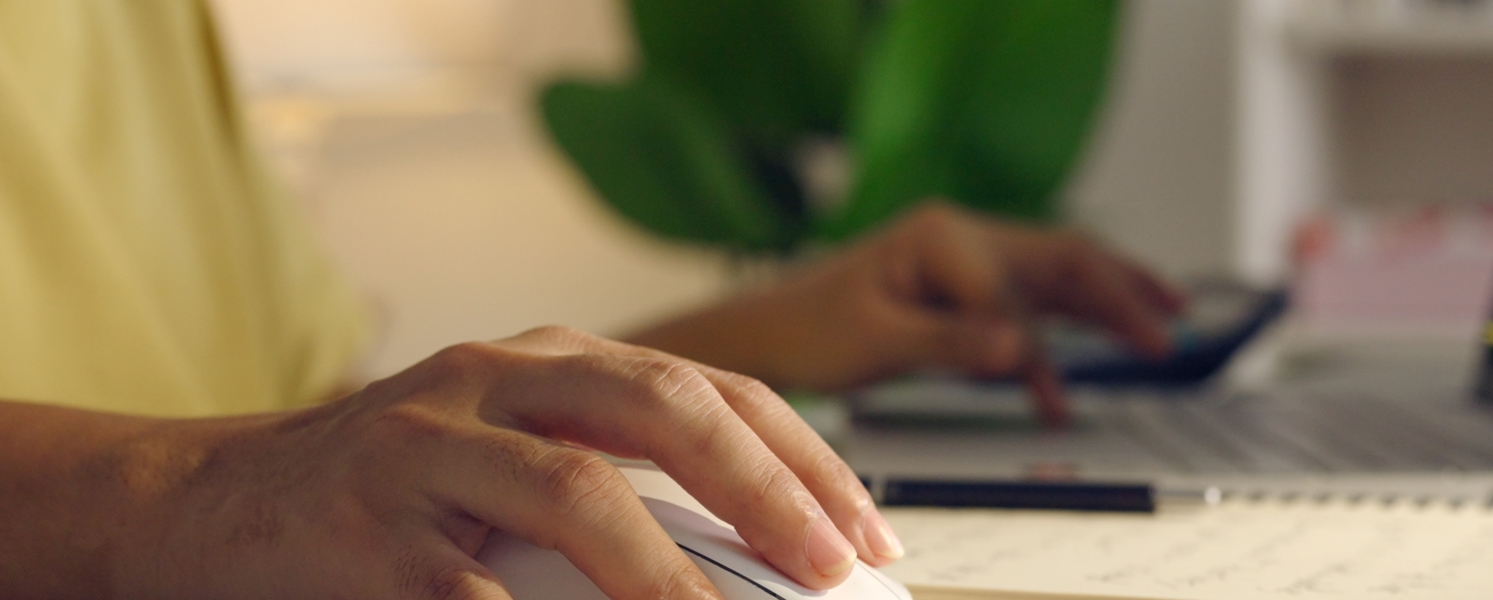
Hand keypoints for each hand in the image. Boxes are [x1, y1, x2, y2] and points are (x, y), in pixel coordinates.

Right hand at [5, 327, 900, 598]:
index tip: (865, 532)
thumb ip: (623, 477)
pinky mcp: (364, 527)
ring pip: (571, 490)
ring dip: (664, 572)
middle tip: (831, 566)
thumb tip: (766, 540)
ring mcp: (426, 447)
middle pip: (660, 407)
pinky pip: (465, 586)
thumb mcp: (516, 452)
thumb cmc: (394, 488)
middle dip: (763, 487)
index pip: (711, 389)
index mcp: (553, 361)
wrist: (213, 501)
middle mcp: (497, 381)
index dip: (802, 458)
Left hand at [634, 203, 1185, 425]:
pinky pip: (1031, 314)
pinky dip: (1058, 348)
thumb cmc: (809, 327)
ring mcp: (971, 266)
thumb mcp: (875, 340)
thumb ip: (952, 342)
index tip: (1040, 383)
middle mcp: (965, 239)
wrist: (771, 332)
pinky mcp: (968, 296)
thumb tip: (1022, 347)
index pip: (1013, 284)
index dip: (1029, 336)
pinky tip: (1067, 392)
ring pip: (1060, 280)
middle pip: (1064, 259)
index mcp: (942, 236)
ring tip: (1166, 326)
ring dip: (1111, 303)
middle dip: (1120, 292)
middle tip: (1169, 329)